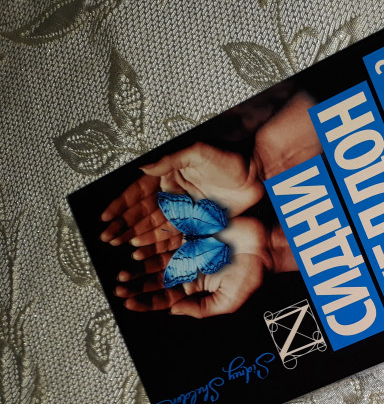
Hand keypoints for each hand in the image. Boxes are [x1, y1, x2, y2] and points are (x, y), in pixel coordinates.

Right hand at [99, 142, 264, 247]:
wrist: (258, 175)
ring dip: (138, 237)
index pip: (138, 193)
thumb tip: (143, 166)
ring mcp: (185, 210)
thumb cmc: (231, 158)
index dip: (120, 205)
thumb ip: (171, 159)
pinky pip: (176, 236)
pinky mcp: (199, 223)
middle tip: (108, 238)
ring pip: (156, 227)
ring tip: (122, 247)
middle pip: (143, 213)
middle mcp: (174, 193)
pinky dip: (161, 245)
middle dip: (124, 225)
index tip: (105, 217)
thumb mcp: (199, 152)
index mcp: (169, 175)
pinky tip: (147, 252)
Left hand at [115, 216, 270, 317]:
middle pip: (156, 280)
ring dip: (139, 267)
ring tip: (124, 274)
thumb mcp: (228, 301)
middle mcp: (188, 269)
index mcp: (196, 287)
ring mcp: (187, 250)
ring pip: (156, 259)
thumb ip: (202, 309)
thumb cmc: (252, 274)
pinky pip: (165, 238)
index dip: (146, 302)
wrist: (264, 245)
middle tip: (119, 288)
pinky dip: (150, 244)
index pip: (166, 298)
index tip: (129, 304)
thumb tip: (174, 311)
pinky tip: (136, 250)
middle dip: (137, 285)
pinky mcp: (189, 232)